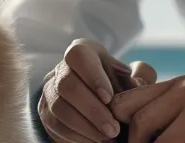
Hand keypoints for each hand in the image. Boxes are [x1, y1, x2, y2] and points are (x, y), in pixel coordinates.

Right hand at [38, 39, 156, 142]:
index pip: (78, 55)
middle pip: (67, 85)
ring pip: (59, 108)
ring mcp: (50, 91)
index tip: (109, 97)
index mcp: (82, 51)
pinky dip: (77, 136)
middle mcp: (61, 69)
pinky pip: (56, 126)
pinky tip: (96, 141)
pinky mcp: (46, 113)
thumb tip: (138, 85)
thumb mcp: (129, 76)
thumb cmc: (116, 84)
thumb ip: (139, 77)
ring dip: (85, 126)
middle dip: (92, 110)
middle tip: (114, 129)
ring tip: (108, 138)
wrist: (95, 100)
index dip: (92, 76)